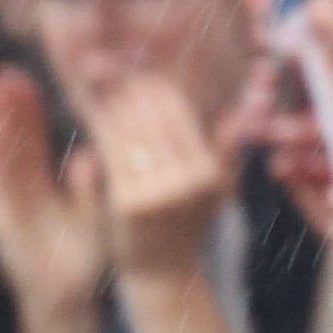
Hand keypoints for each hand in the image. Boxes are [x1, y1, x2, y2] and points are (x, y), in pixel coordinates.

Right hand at [0, 64, 108, 322]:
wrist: (67, 299)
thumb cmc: (85, 256)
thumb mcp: (94, 214)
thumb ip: (89, 187)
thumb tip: (89, 157)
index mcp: (42, 183)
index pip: (35, 139)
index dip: (29, 108)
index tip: (26, 76)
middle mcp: (19, 191)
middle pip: (13, 143)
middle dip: (7, 108)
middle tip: (3, 73)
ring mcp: (7, 204)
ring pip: (1, 158)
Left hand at [70, 64, 230, 285]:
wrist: (160, 274)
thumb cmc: (187, 227)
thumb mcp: (217, 191)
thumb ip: (226, 151)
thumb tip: (242, 111)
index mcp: (209, 171)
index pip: (180, 116)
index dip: (155, 87)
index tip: (135, 65)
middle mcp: (188, 180)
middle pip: (153, 119)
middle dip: (127, 86)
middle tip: (101, 57)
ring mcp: (158, 193)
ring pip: (131, 133)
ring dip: (110, 102)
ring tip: (91, 74)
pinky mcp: (129, 204)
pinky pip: (112, 156)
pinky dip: (100, 130)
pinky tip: (90, 111)